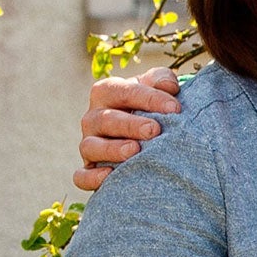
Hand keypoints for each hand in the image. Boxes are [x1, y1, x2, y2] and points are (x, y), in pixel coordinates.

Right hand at [75, 67, 180, 190]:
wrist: (145, 131)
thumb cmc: (151, 104)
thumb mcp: (156, 87)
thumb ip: (161, 79)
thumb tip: (169, 86)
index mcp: (107, 92)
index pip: (123, 91)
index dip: (148, 98)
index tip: (175, 108)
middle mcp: (94, 118)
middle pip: (106, 119)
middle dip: (130, 125)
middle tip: (154, 130)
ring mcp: (89, 143)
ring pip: (90, 146)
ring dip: (111, 149)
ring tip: (134, 151)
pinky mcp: (89, 168)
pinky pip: (82, 175)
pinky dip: (92, 177)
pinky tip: (111, 175)